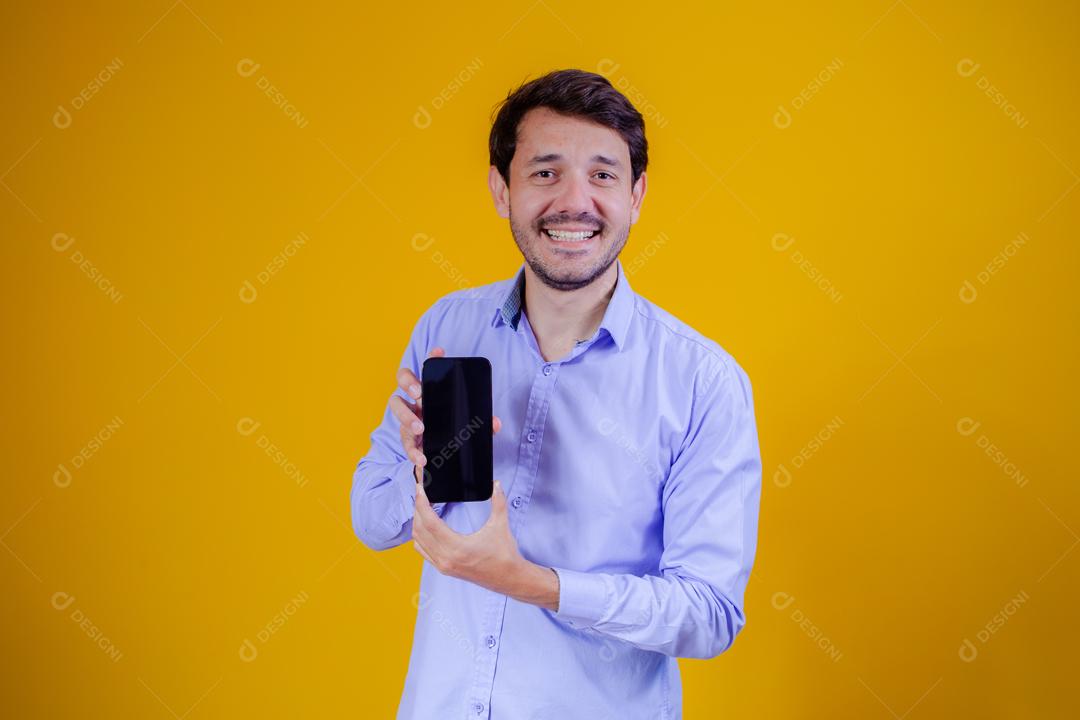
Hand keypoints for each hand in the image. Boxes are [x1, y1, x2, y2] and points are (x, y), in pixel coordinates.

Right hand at [389, 347, 501, 483]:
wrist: (444, 456)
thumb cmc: (454, 431)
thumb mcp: (470, 426)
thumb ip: (482, 424)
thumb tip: (495, 423)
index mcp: (433, 390)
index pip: (429, 368)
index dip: (432, 357)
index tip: (439, 352)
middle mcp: (417, 399)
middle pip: (404, 377)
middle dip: (409, 381)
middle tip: (420, 392)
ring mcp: (409, 415)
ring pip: (396, 404)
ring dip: (406, 415)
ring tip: (420, 428)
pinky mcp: (407, 437)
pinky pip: (404, 440)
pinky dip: (412, 451)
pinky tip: (421, 458)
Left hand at [412, 479, 535, 596]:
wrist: (508, 578)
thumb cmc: (504, 555)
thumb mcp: (500, 525)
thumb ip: (498, 501)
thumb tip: (496, 484)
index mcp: (457, 547)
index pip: (430, 522)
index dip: (422, 503)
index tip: (420, 490)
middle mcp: (445, 558)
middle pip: (420, 530)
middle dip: (417, 509)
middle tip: (421, 494)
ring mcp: (443, 565)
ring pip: (418, 541)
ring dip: (417, 523)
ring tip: (423, 507)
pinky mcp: (444, 569)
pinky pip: (423, 551)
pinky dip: (420, 537)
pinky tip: (426, 526)